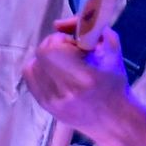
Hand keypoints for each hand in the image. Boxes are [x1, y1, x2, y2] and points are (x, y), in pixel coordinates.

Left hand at [22, 19, 129, 136]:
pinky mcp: (44, 106)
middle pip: (41, 54)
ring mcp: (51, 101)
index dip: (64, 39)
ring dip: (47, 59)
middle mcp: (64, 92)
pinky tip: (57, 73)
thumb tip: (58, 24)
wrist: (114, 121)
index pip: (53, 47)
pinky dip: (41, 70)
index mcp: (84, 78)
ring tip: (65, 65)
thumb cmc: (115, 83)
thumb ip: (89, 27)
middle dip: (56, 46)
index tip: (78, 46)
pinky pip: (31, 77)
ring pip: (33, 64)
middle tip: (72, 54)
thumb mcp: (112, 49)